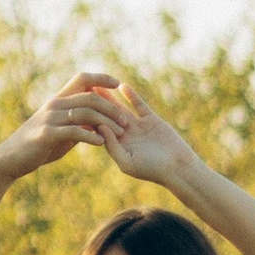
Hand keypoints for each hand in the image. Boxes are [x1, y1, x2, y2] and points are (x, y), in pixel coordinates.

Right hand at [0, 78, 124, 183]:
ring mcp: (50, 118)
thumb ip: (78, 124)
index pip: (82, 78)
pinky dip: (91, 136)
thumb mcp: (60, 131)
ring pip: (85, 112)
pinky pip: (74, 131)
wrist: (11, 158)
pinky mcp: (47, 134)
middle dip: (111, 107)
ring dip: (106, 122)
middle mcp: (55, 105)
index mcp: (58, 100)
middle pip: (89, 96)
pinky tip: (101, 143)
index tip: (118, 83)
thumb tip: (98, 123)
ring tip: (119, 133)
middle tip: (125, 120)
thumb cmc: (37, 145)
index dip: (101, 78)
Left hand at [84, 79, 200, 195]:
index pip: (99, 130)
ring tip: (98, 85)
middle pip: (107, 116)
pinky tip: (122, 86)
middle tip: (82, 91)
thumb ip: (113, 146)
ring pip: (121, 108)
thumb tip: (99, 128)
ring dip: (110, 97)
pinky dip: (132, 96)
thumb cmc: (152, 170)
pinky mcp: (151, 120)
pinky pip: (139, 105)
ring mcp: (138, 126)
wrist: (178, 168)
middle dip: (95, 105)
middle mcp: (126, 135)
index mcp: (118, 146)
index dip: (88, 119)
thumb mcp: (128, 162)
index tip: (75, 108)